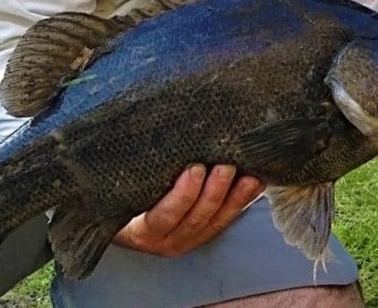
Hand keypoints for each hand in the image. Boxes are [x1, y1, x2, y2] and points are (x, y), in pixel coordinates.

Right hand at [113, 164, 263, 255]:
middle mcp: (166, 239)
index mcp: (141, 230)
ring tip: (249, 176)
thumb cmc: (121, 196)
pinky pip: (226, 219)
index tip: (194, 169)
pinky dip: (242, 201)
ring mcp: (188, 238)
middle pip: (195, 218)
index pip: (163, 216)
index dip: (182, 195)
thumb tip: (144, 136)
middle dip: (214, 191)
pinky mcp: (204, 233)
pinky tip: (256, 183)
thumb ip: (136, 174)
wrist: (125, 217)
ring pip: (215, 220)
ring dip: (234, 197)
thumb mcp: (124, 190)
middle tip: (226, 166)